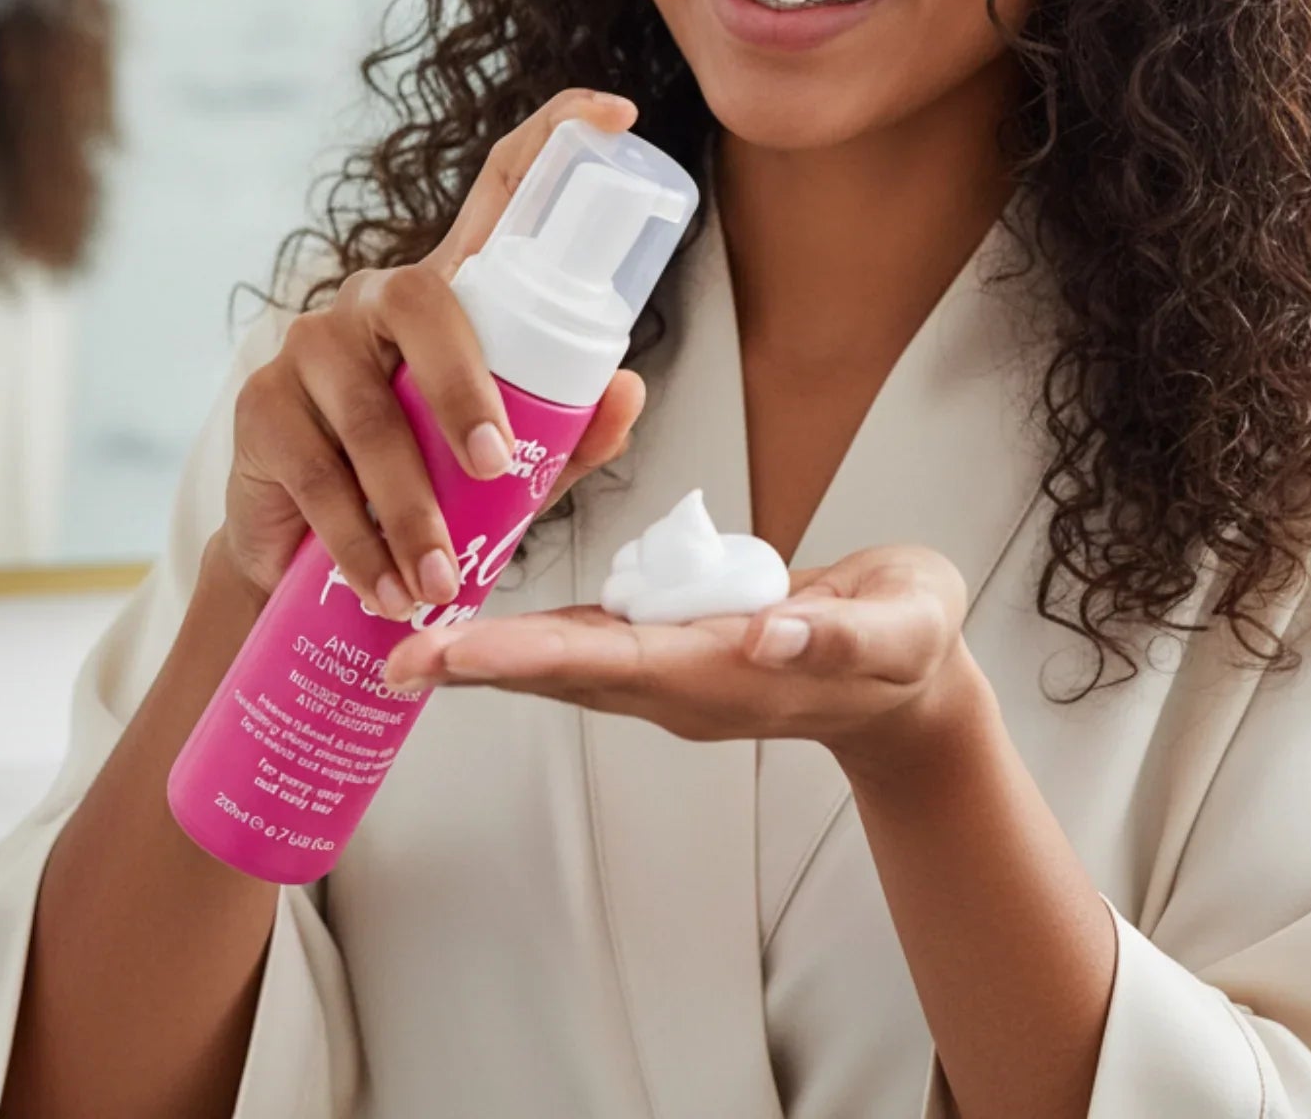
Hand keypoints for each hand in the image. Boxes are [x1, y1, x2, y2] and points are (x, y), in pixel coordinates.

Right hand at [219, 85, 648, 613]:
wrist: (313, 562)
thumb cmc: (431, 490)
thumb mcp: (513, 467)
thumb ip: (568, 436)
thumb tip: (628, 390)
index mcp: (457, 295)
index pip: (503, 190)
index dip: (555, 139)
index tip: (615, 114)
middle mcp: (380, 298)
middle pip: (426, 302)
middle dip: (464, 387)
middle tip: (494, 467)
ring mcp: (313, 345)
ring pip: (367, 406)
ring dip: (407, 499)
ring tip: (436, 575)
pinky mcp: (260, 406)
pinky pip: (316, 469)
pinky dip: (356, 537)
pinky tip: (384, 584)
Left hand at [378, 544, 989, 773]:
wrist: (914, 686)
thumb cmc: (911, 645)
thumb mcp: (903, 628)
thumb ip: (840, 633)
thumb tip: (769, 628)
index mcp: (730, 674)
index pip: (613, 664)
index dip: (529, 656)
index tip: (454, 653)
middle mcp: (687, 685)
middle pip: (568, 674)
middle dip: (483, 665)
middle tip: (396, 657)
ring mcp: (679, 676)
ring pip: (571, 663)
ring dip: (494, 655)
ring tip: (416, 644)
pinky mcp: (681, 652)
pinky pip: (596, 644)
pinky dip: (536, 635)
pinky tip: (488, 624)